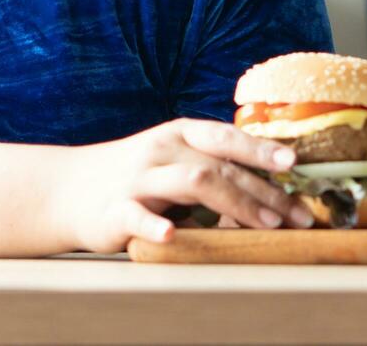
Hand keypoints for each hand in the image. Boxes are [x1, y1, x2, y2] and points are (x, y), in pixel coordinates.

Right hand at [60, 119, 314, 252]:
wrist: (67, 189)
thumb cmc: (135, 176)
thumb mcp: (173, 160)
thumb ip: (213, 168)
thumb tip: (270, 191)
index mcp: (179, 133)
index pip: (226, 137)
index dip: (261, 148)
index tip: (293, 162)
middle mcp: (161, 150)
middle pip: (220, 166)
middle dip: (265, 191)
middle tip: (298, 215)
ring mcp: (138, 178)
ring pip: (192, 181)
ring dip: (235, 202)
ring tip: (265, 224)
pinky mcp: (114, 208)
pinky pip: (136, 215)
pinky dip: (154, 224)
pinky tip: (172, 233)